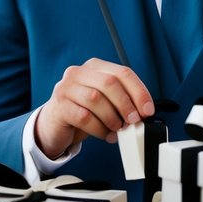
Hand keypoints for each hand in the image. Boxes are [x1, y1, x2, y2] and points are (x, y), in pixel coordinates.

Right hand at [35, 59, 154, 157]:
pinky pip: (84, 117)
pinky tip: (106, 135)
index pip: (123, 73)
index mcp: (94, 67)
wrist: (54, 125)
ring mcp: (66, 88)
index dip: (139, 92)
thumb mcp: (104, 101)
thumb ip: (121, 100)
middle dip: (126, 104)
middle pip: (109, 83)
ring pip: (96, 99)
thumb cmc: (83, 111)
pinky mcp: (59, 106)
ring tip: (117, 129)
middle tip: (133, 121)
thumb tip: (143, 111)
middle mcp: (78, 73)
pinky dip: (99, 129)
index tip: (147, 110)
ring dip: (112, 118)